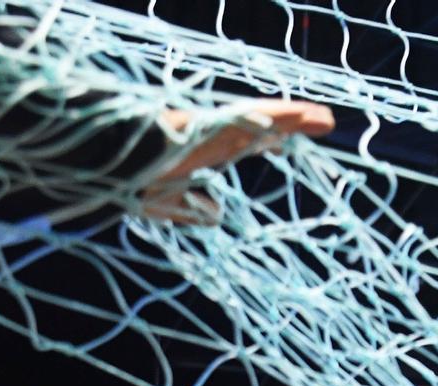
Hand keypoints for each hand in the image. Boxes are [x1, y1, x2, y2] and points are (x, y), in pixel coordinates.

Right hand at [140, 99, 335, 224]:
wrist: (113, 164)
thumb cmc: (134, 180)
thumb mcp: (169, 203)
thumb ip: (191, 210)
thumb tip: (217, 217)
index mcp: (205, 151)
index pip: (243, 144)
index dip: (265, 143)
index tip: (282, 146)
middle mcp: (215, 136)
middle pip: (260, 127)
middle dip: (288, 126)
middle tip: (322, 122)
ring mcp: (216, 128)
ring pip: (262, 119)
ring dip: (294, 118)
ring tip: (324, 119)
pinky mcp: (216, 124)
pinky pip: (254, 117)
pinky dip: (281, 116)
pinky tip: (306, 115)